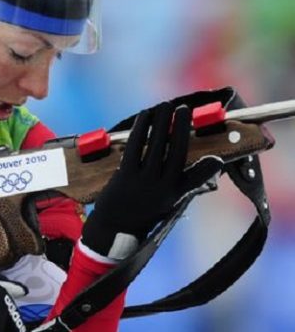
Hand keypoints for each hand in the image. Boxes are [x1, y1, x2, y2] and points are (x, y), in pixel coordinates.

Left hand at [83, 102, 222, 257]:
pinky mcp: (125, 174)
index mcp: (175, 195)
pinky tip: (145, 115)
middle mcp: (161, 187)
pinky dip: (141, 128)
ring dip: (161, 122)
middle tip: (184, 108)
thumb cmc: (143, 210)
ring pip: (156, 145)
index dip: (209, 168)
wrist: (113, 227)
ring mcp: (142, 180)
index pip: (197, 178)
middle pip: (176, 151)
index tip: (218, 157)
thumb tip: (207, 164)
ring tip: (165, 105)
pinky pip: (135, 146)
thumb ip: (184, 183)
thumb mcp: (168, 202)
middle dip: (181, 127)